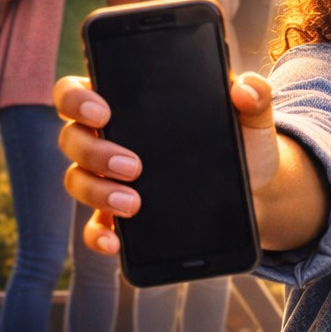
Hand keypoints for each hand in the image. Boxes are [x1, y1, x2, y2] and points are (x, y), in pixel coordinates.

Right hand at [53, 71, 279, 254]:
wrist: (258, 191)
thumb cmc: (242, 144)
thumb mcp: (251, 120)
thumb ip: (253, 97)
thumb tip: (244, 89)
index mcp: (128, 106)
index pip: (79, 93)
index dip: (76, 99)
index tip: (103, 111)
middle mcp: (108, 140)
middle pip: (73, 138)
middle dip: (94, 151)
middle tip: (134, 165)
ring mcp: (110, 180)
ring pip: (78, 180)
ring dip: (98, 192)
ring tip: (133, 203)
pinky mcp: (120, 217)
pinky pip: (95, 227)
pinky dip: (99, 236)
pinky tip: (115, 242)